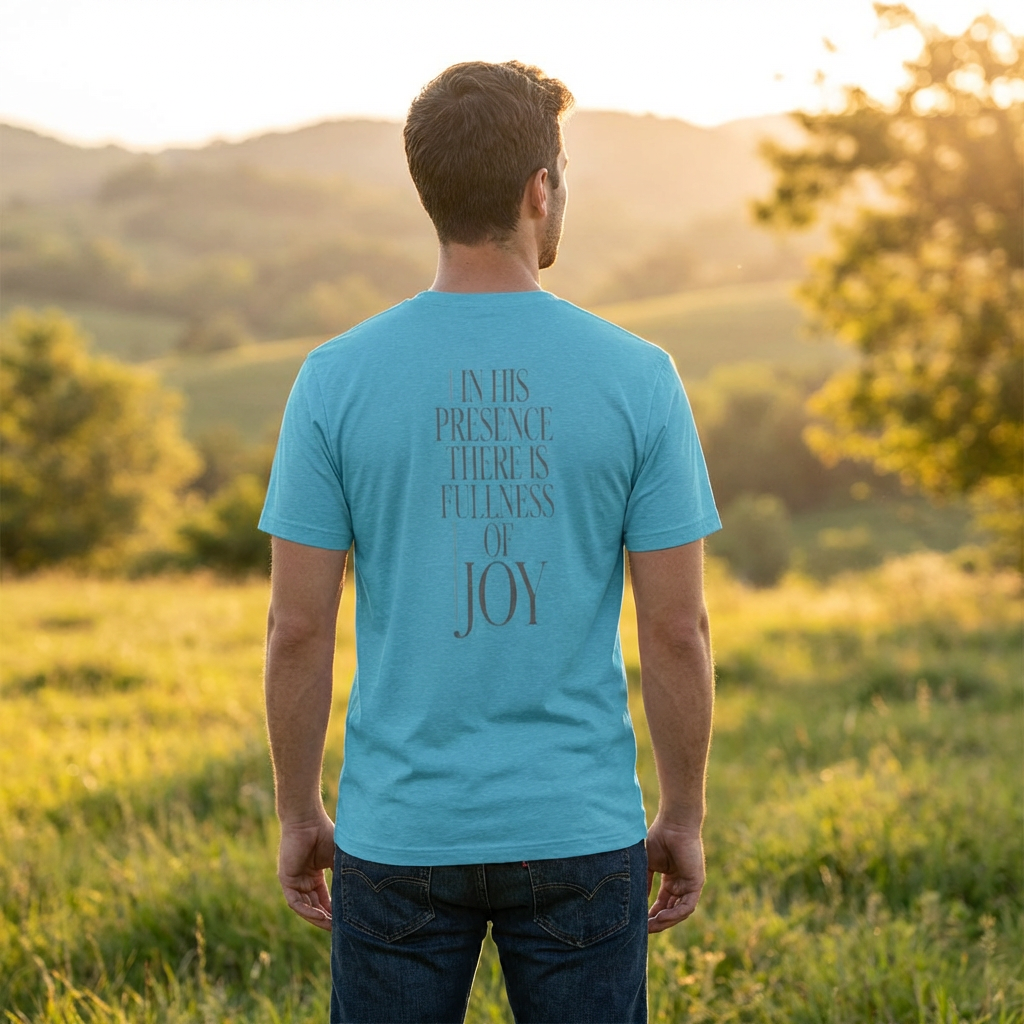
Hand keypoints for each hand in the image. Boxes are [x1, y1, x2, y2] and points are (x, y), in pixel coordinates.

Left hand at [277, 807, 335, 930]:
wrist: (308, 820)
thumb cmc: (325, 834)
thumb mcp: (338, 859)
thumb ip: (344, 875)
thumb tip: (360, 894)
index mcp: (315, 876)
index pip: (324, 900)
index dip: (334, 911)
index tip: (346, 922)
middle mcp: (304, 881)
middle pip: (315, 906)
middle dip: (327, 919)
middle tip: (340, 930)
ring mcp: (294, 881)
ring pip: (305, 907)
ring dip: (318, 918)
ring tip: (332, 925)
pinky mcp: (286, 879)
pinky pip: (295, 902)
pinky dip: (307, 910)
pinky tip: (320, 915)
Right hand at [646, 817, 704, 932]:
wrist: (673, 824)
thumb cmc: (659, 838)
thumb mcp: (647, 864)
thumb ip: (644, 882)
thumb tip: (637, 901)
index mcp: (671, 880)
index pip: (662, 903)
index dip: (651, 914)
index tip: (639, 923)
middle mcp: (681, 884)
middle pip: (670, 910)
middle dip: (657, 922)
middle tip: (643, 930)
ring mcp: (689, 885)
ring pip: (679, 912)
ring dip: (665, 921)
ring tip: (650, 926)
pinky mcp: (696, 884)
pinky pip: (687, 906)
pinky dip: (674, 914)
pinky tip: (661, 917)